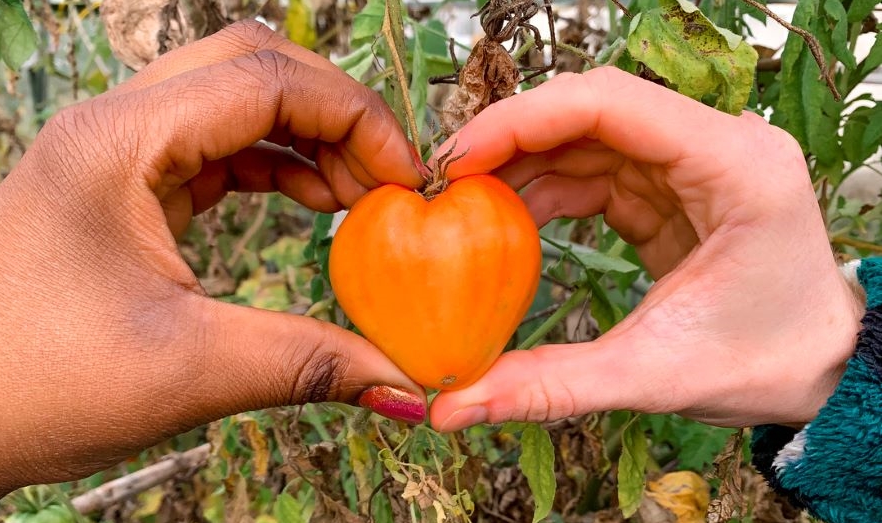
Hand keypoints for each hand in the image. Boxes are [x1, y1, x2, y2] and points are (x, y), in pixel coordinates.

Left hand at [0, 21, 425, 521]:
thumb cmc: (33, 386)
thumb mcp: (187, 371)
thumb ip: (309, 363)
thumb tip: (406, 387)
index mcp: (118, 143)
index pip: (264, 80)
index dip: (354, 118)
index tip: (407, 178)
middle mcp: (112, 126)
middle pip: (251, 66)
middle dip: (334, 114)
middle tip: (387, 179)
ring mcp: (112, 150)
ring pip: (233, 101)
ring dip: (304, 137)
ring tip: (356, 197)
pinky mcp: (119, 184)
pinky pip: (212, 147)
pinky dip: (270, 165)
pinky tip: (307, 200)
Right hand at [429, 67, 862, 431]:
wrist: (821, 372)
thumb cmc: (767, 364)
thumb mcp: (653, 375)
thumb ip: (550, 385)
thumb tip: (451, 407)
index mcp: (733, 164)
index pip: (611, 103)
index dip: (524, 119)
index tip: (460, 157)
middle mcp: (716, 144)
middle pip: (592, 110)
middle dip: (513, 139)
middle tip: (445, 180)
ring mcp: (693, 162)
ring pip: (587, 137)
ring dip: (523, 165)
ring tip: (464, 205)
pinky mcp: (673, 187)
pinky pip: (596, 171)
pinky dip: (547, 191)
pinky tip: (507, 221)